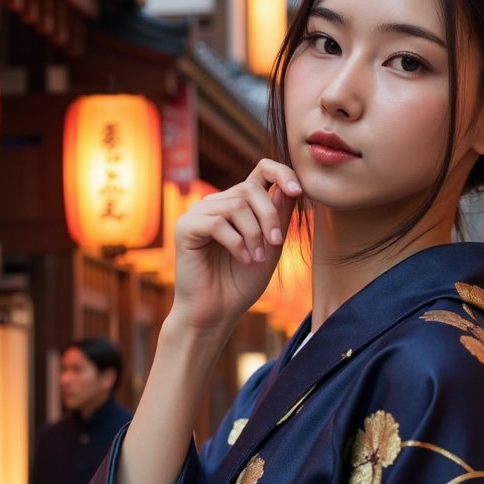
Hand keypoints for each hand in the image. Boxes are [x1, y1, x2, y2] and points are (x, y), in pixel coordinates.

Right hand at [171, 159, 299, 330]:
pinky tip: (242, 259)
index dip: (281, 172)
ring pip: (235, 206)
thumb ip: (279, 216)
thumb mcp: (270, 246)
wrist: (216, 313)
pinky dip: (236, 243)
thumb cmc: (241, 283)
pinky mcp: (185, 228)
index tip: (297, 191)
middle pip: (250, 189)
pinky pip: (217, 223)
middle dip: (269, 217)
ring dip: (253, 234)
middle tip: (275, 244)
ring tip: (256, 258)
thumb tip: (290, 186)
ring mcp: (198, 214)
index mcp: (238, 204)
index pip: (260, 170)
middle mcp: (216, 204)